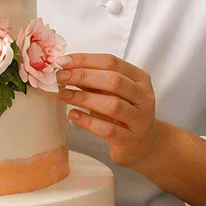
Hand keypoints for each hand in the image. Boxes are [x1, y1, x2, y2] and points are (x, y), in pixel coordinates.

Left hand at [57, 52, 159, 167]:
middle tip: (60, 76)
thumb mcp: (111, 93)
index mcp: (140, 79)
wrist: (144, 144)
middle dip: (83, 76)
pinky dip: (87, 121)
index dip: (85, 60)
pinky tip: (72, 115)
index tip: (62, 61)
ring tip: (64, 95)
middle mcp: (144, 97)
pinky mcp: (130, 141)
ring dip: (84, 98)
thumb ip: (92, 80)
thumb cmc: (122, 113)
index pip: (112, 62)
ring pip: (113, 105)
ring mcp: (140, 120)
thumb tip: (64, 68)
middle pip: (114, 81)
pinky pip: (107, 129)